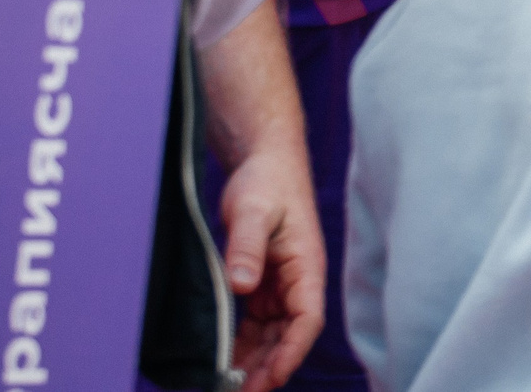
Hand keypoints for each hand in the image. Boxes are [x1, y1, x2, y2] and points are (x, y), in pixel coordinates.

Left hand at [216, 136, 324, 388]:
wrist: (263, 161)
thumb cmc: (267, 181)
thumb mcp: (254, 210)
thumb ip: (247, 246)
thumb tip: (241, 285)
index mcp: (306, 267)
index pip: (307, 320)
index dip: (291, 352)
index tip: (269, 378)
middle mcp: (297, 282)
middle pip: (288, 336)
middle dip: (268, 368)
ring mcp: (279, 286)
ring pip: (271, 336)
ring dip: (254, 362)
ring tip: (228, 388)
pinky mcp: (261, 285)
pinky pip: (254, 325)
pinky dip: (242, 346)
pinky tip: (223, 363)